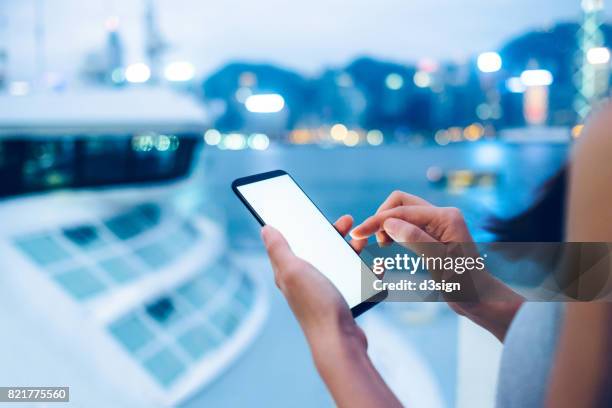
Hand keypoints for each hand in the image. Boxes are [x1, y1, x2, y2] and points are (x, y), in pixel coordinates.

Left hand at [261, 215, 400, 407]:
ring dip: (350, 248)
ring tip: (362, 243)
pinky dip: (360, 267)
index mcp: (289, 271)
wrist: (340, 341)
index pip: (291, 241)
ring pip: (337, 260)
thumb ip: (279, 249)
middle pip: (317, 248)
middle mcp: (304, 280)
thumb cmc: (316, 306)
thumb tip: (265, 229)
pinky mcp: (340, 299)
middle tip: (348, 223)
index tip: (314, 212)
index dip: (301, 224)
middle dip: (333, 233)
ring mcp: (322, 290)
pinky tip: (370, 263)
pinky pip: (351, 276)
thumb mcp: (293, 271)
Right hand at [351, 191, 523, 340]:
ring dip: (387, 223)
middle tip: (372, 239)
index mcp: (445, 217)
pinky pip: (407, 223)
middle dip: (382, 216)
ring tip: (382, 244)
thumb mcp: (438, 263)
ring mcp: (438, 224)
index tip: (358, 233)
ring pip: (403, 212)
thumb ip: (415, 239)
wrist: (480, 299)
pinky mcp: (433, 234)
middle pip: (401, 202)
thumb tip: (389, 222)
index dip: (377, 221)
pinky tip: (390, 244)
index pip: (402, 211)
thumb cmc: (465, 285)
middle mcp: (442, 215)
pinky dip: (394, 230)